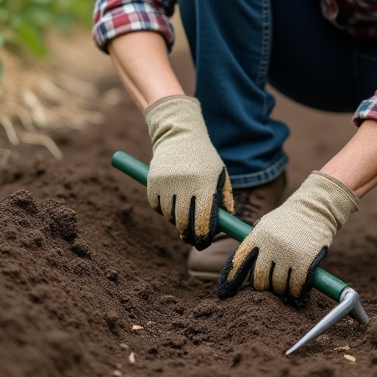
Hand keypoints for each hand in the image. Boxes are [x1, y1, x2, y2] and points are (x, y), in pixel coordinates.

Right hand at [144, 95, 233, 248]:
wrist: (179, 134)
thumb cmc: (204, 159)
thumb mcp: (220, 174)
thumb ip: (224, 199)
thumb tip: (224, 225)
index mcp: (205, 182)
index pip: (203, 218)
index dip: (203, 234)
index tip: (203, 241)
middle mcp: (185, 183)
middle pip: (183, 221)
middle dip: (188, 233)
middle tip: (191, 237)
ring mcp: (166, 182)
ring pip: (169, 215)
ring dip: (175, 219)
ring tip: (182, 211)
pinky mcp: (152, 181)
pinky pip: (156, 206)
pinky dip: (162, 208)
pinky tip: (170, 200)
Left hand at [217, 172, 357, 305]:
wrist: (315, 208)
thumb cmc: (289, 219)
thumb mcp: (267, 225)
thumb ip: (256, 244)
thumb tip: (243, 269)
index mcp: (257, 236)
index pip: (239, 262)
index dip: (231, 279)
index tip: (225, 293)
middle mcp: (269, 245)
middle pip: (259, 278)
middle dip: (265, 287)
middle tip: (271, 286)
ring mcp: (286, 253)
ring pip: (278, 284)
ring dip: (281, 289)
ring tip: (286, 286)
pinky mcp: (304, 260)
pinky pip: (295, 285)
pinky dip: (295, 291)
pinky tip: (296, 291)